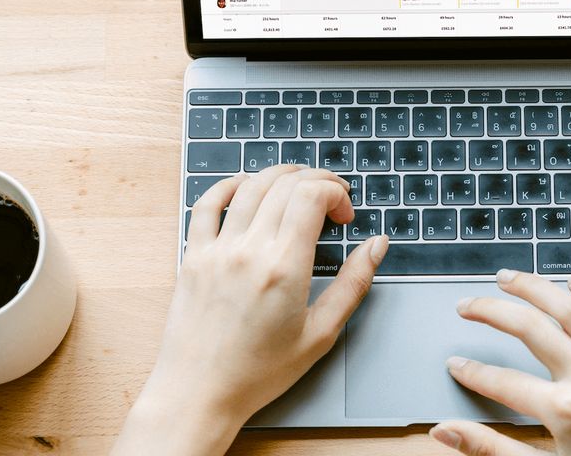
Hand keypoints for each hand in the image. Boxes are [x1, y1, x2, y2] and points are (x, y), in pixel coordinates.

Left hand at [113, 166, 388, 455]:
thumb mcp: (321, 333)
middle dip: (316, 181)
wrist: (199, 393)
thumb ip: (353, 283)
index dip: (336, 192)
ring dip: (279, 176)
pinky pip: (207, 205)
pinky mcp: (193, 256)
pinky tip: (246, 185)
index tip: (345, 214)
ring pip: (250, 186)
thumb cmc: (259, 371)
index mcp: (284, 267)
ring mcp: (217, 250)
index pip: (311, 194)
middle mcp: (249, 250)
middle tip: (331, 199)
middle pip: (285, 184)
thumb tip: (377, 245)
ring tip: (297, 186)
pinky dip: (229, 185)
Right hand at [430, 270, 570, 455]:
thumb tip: (448, 434)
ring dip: (536, 288)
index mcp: (564, 411)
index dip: (472, 371)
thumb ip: (493, 448)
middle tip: (468, 305)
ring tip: (509, 278)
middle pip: (529, 330)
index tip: (456, 363)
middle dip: (491, 312)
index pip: (501, 382)